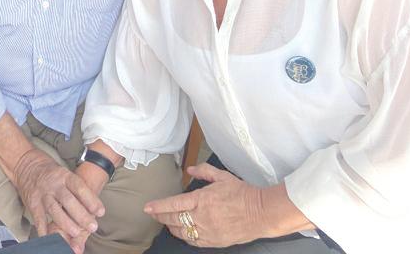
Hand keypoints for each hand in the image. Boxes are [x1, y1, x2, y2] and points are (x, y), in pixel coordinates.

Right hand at [13, 149, 103, 248]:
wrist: (26, 164)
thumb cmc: (52, 173)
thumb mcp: (65, 174)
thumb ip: (77, 191)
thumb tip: (94, 211)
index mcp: (65, 176)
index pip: (79, 187)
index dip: (91, 200)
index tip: (101, 212)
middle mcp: (54, 185)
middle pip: (68, 200)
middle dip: (81, 215)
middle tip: (92, 227)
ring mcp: (42, 194)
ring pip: (54, 210)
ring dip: (66, 223)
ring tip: (77, 233)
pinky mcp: (33, 203)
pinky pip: (39, 219)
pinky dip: (45, 230)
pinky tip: (53, 240)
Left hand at [143, 164, 264, 247]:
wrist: (261, 213)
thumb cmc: (242, 193)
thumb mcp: (222, 176)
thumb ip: (203, 171)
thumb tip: (190, 168)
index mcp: (202, 199)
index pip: (174, 204)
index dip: (159, 206)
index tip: (147, 207)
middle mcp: (202, 217)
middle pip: (174, 219)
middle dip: (161, 217)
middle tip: (153, 214)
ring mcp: (208, 231)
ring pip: (182, 232)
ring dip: (171, 227)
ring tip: (165, 222)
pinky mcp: (215, 242)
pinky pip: (194, 241)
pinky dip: (185, 236)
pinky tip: (181, 232)